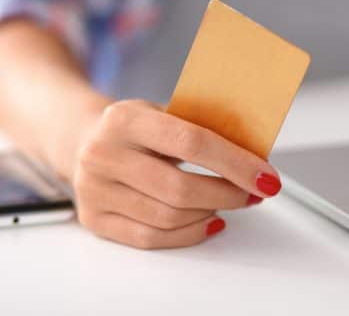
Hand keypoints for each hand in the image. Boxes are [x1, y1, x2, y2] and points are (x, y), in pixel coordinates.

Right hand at [72, 99, 282, 248]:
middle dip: (228, 194)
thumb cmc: (135, 127)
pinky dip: (189, 234)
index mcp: (124, 119)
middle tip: (254, 193)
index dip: (235, 163)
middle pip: (180, 188)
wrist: (82, 139)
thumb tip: (254, 153)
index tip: (266, 177)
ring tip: (230, 202)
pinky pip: (151, 238)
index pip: (191, 142)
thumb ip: (201, 126)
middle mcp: (103, 155)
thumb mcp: (162, 111)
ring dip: (211, 213)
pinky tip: (208, 221)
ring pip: (168, 217)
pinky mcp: (95, 219)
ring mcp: (95, 190)